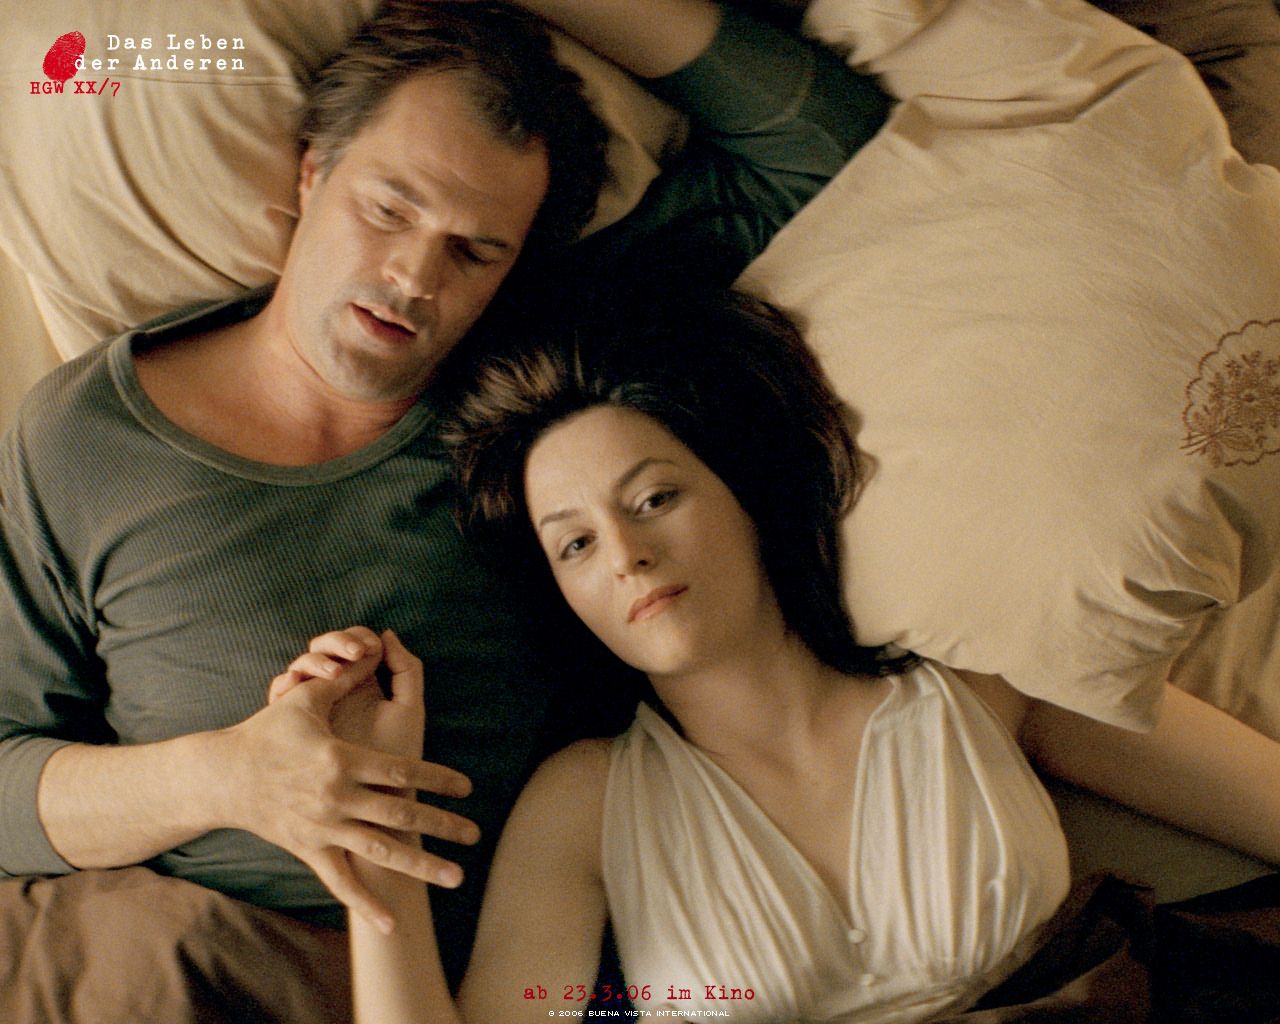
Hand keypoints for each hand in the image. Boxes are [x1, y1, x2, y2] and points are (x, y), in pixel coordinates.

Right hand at [212, 628, 477, 930]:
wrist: (222, 776)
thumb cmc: (268, 732)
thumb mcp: (306, 699)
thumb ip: (345, 677)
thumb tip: (377, 647)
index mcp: (341, 760)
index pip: (401, 772)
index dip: (436, 780)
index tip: (466, 788)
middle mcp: (336, 797)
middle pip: (400, 814)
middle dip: (442, 825)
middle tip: (474, 834)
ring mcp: (323, 828)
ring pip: (380, 852)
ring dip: (421, 866)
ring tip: (456, 877)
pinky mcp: (309, 849)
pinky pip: (340, 882)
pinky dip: (366, 904)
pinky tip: (392, 924)